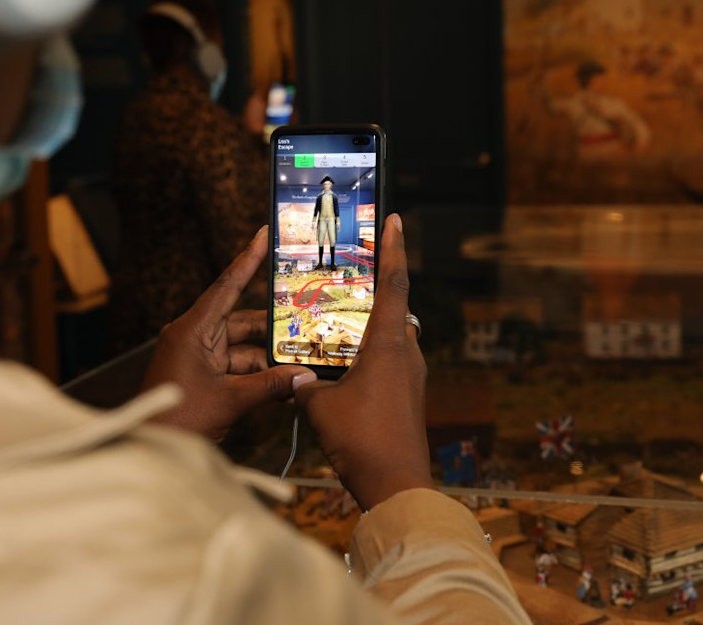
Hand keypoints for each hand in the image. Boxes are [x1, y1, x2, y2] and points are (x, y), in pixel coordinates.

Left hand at [142, 227, 316, 441]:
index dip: (247, 259)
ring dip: (271, 361)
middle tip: (310, 326)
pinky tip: (287, 388)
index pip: (226, 286)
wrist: (149, 448)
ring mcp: (198, 356)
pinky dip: (260, 377)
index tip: (263, 233)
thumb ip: (270, 385)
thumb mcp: (230, 400)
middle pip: (244, 322)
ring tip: (304, 367)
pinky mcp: (203, 374)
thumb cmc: (178, 419)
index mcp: (193, 330)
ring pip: (245, 349)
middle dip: (276, 330)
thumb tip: (304, 377)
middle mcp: (195, 336)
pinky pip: (238, 368)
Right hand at [294, 214, 433, 509]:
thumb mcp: (320, 406)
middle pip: (392, 307)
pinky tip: (339, 363)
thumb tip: (292, 377)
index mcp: (390, 343)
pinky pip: (387, 361)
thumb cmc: (361, 439)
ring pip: (389, 336)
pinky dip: (365, 353)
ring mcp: (410, 375)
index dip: (394, 247)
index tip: (394, 218)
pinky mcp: (407, 394)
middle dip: (370, 288)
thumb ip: (302, 384)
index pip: (394, 282)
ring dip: (365, 326)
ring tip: (333, 319)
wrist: (395, 485)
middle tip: (346, 271)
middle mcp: (406, 352)